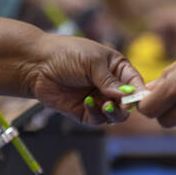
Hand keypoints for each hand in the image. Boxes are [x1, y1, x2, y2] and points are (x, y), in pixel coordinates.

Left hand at [23, 35, 145, 125]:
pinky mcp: (85, 112)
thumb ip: (110, 80)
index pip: (135, 83)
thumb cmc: (65, 54)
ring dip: (113, 112)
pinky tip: (87, 102)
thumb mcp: (92, 62)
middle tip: (121, 105)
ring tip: (106, 105)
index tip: (139, 99)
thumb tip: (127, 96)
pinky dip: (96, 114)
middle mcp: (109, 86)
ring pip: (115, 115)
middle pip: (128, 103)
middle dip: (126, 105)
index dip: (139, 92)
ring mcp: (98, 100)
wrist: (36, 65)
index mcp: (116, 68)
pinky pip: (98, 120)